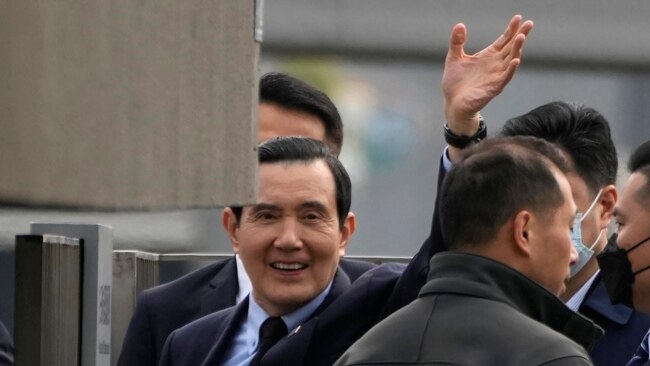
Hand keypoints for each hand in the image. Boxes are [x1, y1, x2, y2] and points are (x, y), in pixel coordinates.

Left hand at [442, 15, 533, 139]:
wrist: (453, 104)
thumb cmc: (455, 83)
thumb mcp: (454, 58)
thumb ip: (457, 42)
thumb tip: (460, 24)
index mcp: (487, 56)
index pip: (503, 40)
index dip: (511, 29)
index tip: (518, 17)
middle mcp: (495, 65)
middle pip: (511, 47)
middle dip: (520, 35)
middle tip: (529, 23)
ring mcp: (496, 76)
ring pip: (510, 60)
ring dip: (517, 49)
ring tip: (521, 37)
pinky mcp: (493, 88)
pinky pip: (505, 78)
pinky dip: (510, 69)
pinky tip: (515, 60)